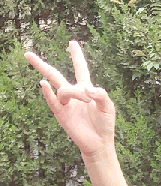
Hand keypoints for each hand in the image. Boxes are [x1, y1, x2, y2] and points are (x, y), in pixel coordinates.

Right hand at [24, 41, 115, 158]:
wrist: (100, 143)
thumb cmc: (105, 124)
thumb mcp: (108, 107)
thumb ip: (101, 94)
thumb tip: (87, 89)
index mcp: (86, 89)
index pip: (80, 69)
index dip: (76, 56)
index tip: (72, 43)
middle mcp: (73, 94)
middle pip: (55, 75)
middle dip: (41, 65)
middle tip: (27, 53)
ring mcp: (66, 104)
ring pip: (63, 89)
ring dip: (75, 92)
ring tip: (88, 99)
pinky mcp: (61, 114)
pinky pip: (52, 101)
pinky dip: (47, 93)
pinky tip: (43, 84)